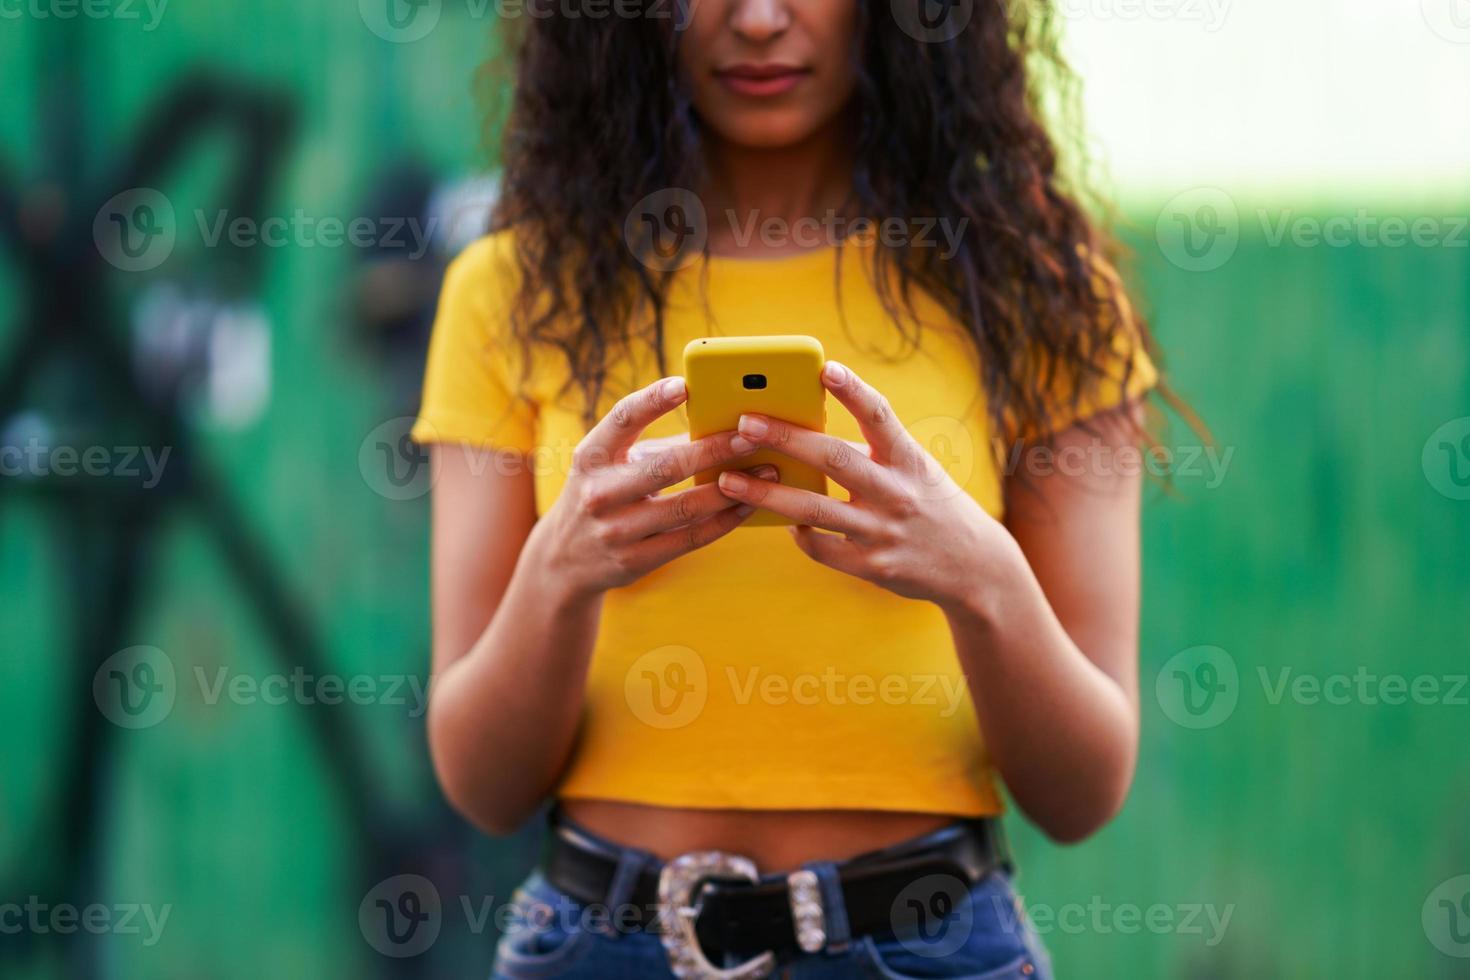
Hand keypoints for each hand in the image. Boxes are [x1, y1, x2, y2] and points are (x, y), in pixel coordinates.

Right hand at [532, 376, 776, 597]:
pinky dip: (725, 520)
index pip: (621, 420)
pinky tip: (749, 504)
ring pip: (686, 508)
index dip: (651, 400)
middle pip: (665, 467)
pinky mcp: (635, 561)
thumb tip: (722, 422)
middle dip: (714, 449)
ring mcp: (616, 531)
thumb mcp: (613, 464)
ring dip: (732, 488)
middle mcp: (599, 493)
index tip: (684, 384)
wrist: (566, 559)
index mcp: (591, 456)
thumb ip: (659, 444)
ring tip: (767, 471)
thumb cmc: (604, 493)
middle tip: (753, 434)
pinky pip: (691, 538)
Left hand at [714, 361, 1017, 609]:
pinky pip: (821, 548)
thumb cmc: (930, 504)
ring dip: (765, 495)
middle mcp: (896, 492)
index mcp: (909, 460)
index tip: (825, 368)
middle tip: (745, 423)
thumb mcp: (914, 470)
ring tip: (728, 480)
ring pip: (813, 510)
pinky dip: (799, 534)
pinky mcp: (872, 567)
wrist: (975, 567)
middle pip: (833, 459)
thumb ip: (870, 452)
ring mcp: (882, 532)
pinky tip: (785, 523)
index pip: (880, 416)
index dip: (853, 391)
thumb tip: (804, 433)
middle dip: (785, 438)